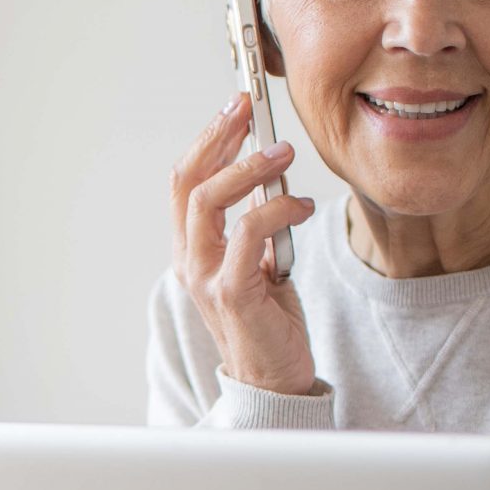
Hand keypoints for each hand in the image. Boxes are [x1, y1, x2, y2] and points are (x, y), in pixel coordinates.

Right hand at [171, 92, 319, 395]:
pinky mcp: (233, 293)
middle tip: (250, 110)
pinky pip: (250, 234)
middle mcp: (190, 261)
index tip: (236, 107)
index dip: (209, 139)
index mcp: (192, 251)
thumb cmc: (269, 323)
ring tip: (283, 155)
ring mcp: (206, 277)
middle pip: (188, 182)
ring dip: (249, 168)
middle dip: (219, 137)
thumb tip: (273, 180)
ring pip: (210, 200)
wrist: (274, 382)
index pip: (186, 182)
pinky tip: (303, 207)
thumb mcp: (258, 264)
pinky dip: (278, 210)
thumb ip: (255, 229)